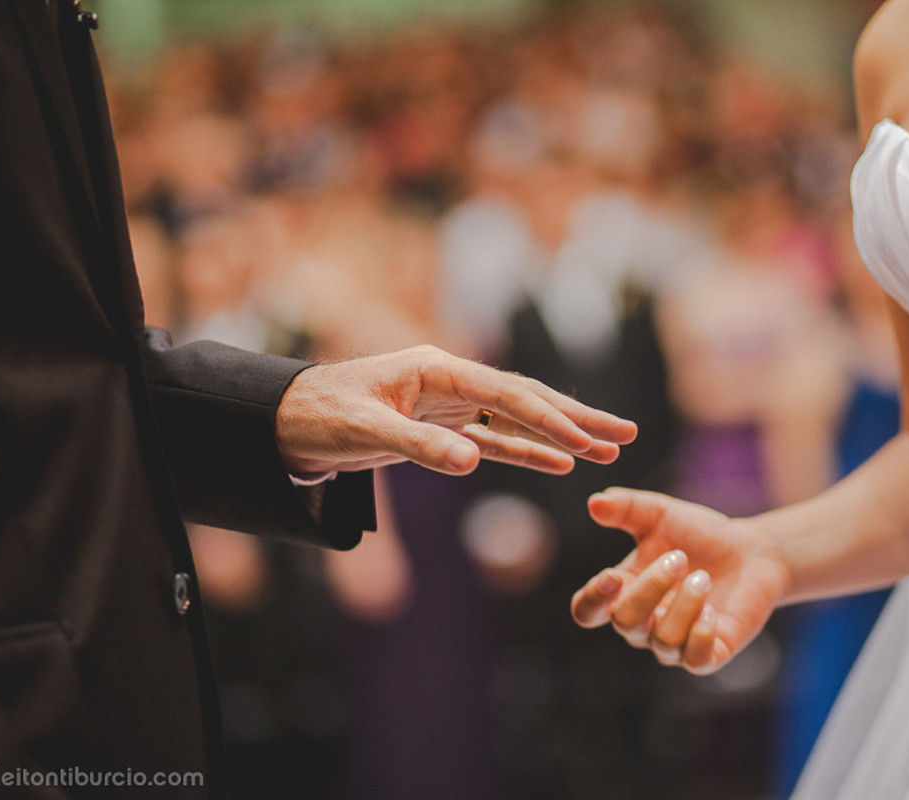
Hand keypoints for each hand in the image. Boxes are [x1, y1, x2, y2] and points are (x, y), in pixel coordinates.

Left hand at [276, 345, 637, 476]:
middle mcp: (450, 380)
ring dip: (561, 436)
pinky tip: (559, 465)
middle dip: (576, 418)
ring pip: (517, 420)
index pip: (506, 395)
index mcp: (436, 368)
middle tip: (627, 434)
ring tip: (609, 449)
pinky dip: (525, 453)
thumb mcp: (363, 432)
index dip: (549, 420)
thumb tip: (472, 461)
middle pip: (526, 399)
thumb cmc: (316, 416)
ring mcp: (449, 403)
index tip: (587, 443)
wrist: (281, 422)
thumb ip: (418, 446)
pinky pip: (493, 441)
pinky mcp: (440, 426)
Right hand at [570, 488, 787, 674]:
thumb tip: (594, 503)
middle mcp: (644, 625)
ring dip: (685, 604)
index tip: (612, 575)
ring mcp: (675, 644)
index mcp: (624, 592)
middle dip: (651, 587)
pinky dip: (702, 634)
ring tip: (703, 577)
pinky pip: (696, 660)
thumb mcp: (661, 514)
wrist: (753, 551)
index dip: (593, 599)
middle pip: (626, 622)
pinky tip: (713, 609)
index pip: (588, 611)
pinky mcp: (709, 655)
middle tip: (679, 558)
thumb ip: (626, 507)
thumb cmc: (699, 535)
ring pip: (663, 640)